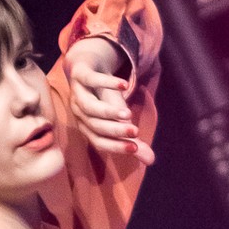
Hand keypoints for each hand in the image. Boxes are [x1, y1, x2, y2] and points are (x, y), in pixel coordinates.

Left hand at [64, 39, 154, 165]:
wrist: (89, 67)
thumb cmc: (105, 99)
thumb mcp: (121, 121)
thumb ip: (133, 140)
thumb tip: (151, 161)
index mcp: (86, 127)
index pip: (99, 142)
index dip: (115, 147)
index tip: (135, 149)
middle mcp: (79, 112)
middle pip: (95, 126)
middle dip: (115, 131)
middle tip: (136, 133)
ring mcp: (77, 93)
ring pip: (89, 107)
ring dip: (109, 112)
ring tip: (129, 114)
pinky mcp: (79, 74)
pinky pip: (91, 80)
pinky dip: (108, 83)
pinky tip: (125, 85)